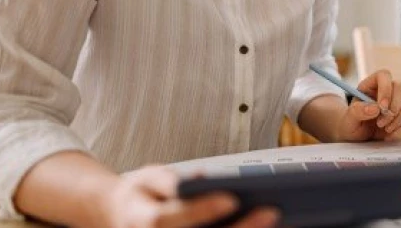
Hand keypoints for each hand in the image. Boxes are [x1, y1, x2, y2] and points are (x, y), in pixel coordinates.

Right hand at [98, 165, 277, 227]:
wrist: (121, 220)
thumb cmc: (141, 197)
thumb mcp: (147, 179)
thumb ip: (168, 179)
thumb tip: (200, 178)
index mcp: (140, 220)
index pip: (167, 220)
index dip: (200, 211)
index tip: (232, 198)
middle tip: (272, 211)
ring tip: (279, 223)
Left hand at [335, 69, 400, 141]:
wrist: (356, 138)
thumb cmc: (350, 125)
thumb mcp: (348, 119)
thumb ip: (357, 111)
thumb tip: (375, 108)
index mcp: (371, 85)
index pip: (384, 75)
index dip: (386, 89)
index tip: (382, 107)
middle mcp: (386, 90)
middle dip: (394, 107)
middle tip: (380, 123)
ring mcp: (397, 102)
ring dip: (400, 117)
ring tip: (385, 129)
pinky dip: (400, 130)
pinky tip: (388, 136)